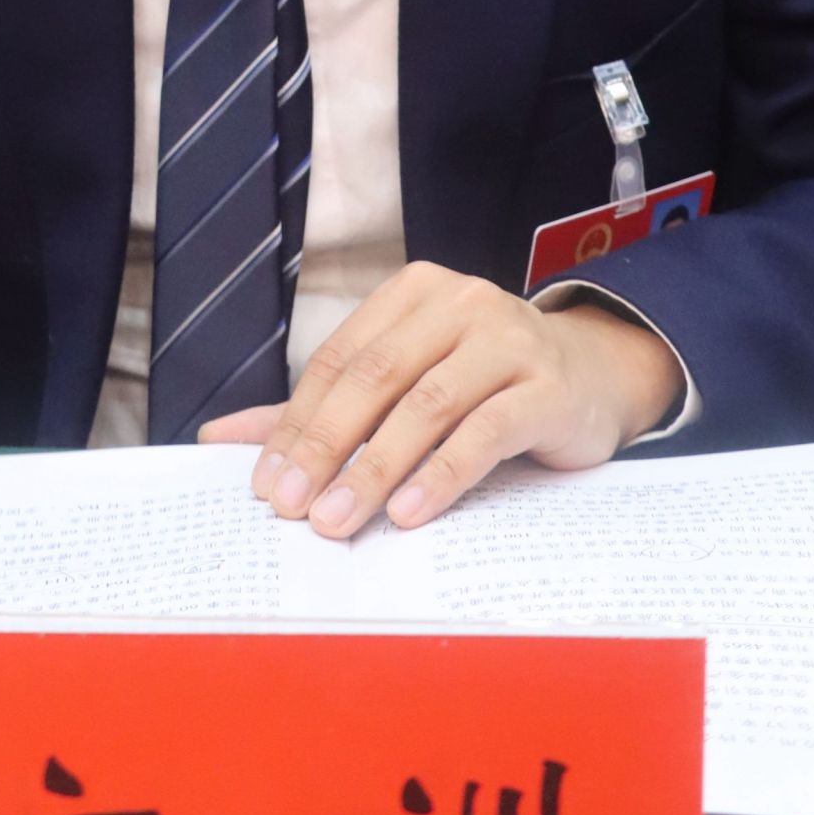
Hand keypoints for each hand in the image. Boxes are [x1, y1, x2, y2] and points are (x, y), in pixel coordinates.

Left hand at [200, 262, 683, 537]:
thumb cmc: (483, 382)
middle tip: (291, 508)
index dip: (296, 422)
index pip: (339, 359)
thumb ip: (322, 408)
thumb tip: (219, 439)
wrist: (594, 375)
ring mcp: (509, 340)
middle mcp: (461, 303)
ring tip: (337, 521)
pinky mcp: (548, 388)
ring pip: (426, 405)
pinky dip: (441, 475)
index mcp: (414, 293)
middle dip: (325, 446)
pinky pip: (486, 432)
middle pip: (375, 377)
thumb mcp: (406, 381)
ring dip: (375, 469)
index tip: (263, 485)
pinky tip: (408, 514)